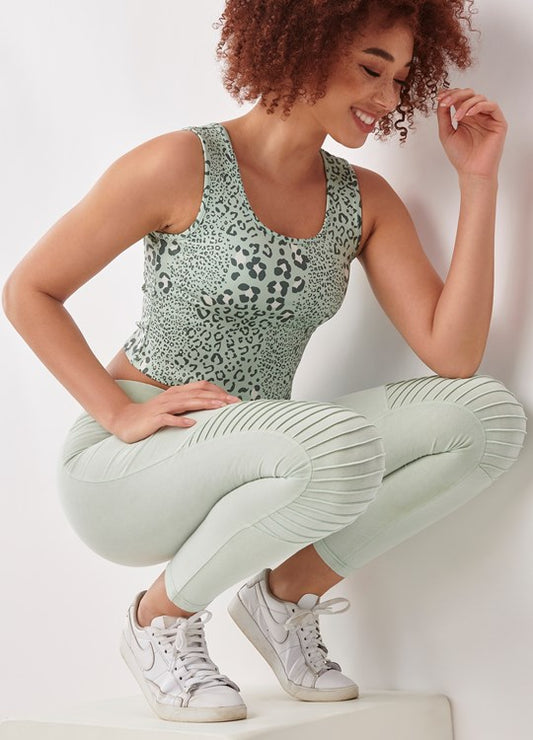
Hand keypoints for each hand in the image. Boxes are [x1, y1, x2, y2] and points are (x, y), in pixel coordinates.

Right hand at [110, 380, 241, 442]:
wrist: (124, 421)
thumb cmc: (152, 416)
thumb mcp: (173, 408)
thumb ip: (189, 405)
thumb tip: (210, 408)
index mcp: (177, 393)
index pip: (201, 387)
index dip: (218, 391)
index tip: (234, 399)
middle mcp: (171, 397)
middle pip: (198, 393)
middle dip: (218, 397)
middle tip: (235, 402)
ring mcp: (162, 407)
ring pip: (186, 403)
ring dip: (204, 404)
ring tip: (220, 407)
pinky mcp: (154, 419)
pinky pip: (168, 418)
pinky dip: (180, 420)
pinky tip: (192, 424)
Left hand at [436, 87, 507, 178]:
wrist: (472, 172)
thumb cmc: (460, 156)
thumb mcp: (446, 133)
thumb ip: (443, 116)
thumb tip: (441, 100)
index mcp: (465, 117)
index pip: (459, 98)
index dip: (450, 94)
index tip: (439, 97)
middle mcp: (477, 115)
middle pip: (469, 94)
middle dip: (456, 95)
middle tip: (445, 102)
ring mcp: (488, 118)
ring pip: (479, 98)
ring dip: (465, 104)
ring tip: (456, 118)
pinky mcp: (498, 122)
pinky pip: (491, 106)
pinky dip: (479, 106)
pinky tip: (468, 115)